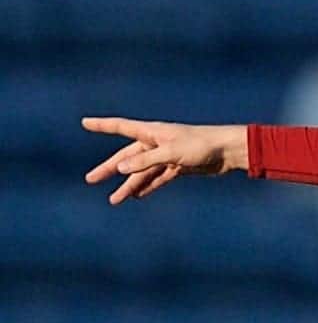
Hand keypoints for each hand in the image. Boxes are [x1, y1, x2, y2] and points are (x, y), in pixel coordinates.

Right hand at [82, 117, 247, 204]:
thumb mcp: (170, 153)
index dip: (103, 125)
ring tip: (115, 200)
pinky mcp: (179, 167)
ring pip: (143, 171)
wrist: (228, 151)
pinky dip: (148, 186)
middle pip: (128, 156)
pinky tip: (137, 196)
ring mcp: (167, 155)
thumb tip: (121, 168)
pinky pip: (158, 178)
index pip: (121, 127)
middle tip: (91, 179)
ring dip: (129, 185)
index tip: (85, 122)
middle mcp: (157, 142)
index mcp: (152, 132)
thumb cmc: (201, 145)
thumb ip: (146, 160)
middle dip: (110, 168)